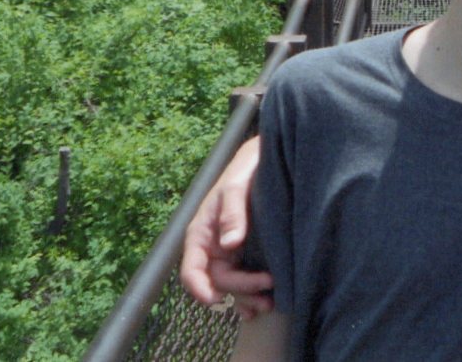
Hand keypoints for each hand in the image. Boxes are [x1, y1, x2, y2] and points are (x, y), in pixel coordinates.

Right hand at [180, 137, 273, 318]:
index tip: (217, 300)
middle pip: (219, 280)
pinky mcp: (249, 252)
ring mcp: (231, 251)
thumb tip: (230, 243)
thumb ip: (232, 212)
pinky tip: (264, 304)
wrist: (267, 158)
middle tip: (268, 287)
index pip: (192, 270)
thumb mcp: (236, 186)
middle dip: (240, 289)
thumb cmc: (245, 169)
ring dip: (248, 298)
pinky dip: (252, 294)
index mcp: (201, 233)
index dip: (199, 288)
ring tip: (270, 303)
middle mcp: (213, 247)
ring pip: (233, 284)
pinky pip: (245, 279)